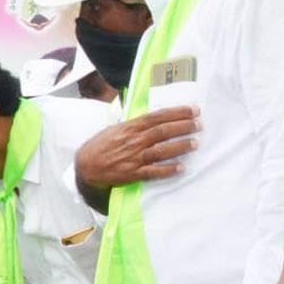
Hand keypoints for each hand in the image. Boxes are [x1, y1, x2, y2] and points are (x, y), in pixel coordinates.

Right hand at [75, 106, 200, 189]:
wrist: (85, 167)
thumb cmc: (100, 146)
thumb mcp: (115, 129)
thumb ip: (134, 125)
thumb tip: (153, 118)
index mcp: (129, 127)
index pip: (157, 117)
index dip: (177, 113)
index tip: (193, 110)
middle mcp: (133, 141)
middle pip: (162, 132)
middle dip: (183, 127)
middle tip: (198, 125)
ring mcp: (133, 158)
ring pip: (161, 150)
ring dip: (180, 146)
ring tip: (195, 143)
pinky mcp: (132, 173)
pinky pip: (153, 172)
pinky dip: (167, 170)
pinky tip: (180, 168)